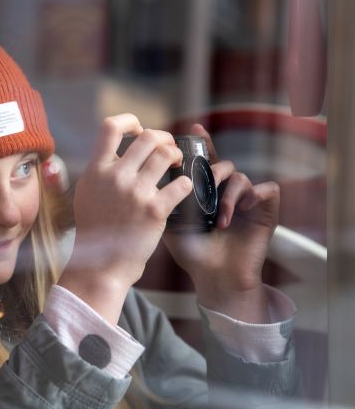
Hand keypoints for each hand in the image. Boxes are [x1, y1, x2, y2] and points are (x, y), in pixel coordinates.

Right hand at [58, 114, 191, 324]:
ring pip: (166, 155)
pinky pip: (181, 185)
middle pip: (148, 138)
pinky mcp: (154, 211)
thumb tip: (113, 151)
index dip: (130, 121)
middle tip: (168, 148)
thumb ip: (98, 171)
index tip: (139, 130)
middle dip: (163, 138)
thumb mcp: (86, 194)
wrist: (102, 267)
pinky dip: (187, 183)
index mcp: (96, 171)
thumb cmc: (96, 231)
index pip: (110, 127)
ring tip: (178, 164)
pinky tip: (184, 189)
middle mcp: (115, 178)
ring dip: (177, 156)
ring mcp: (135, 193)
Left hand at [163, 125, 279, 322]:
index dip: (200, 144)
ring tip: (218, 218)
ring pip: (240, 176)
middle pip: (222, 164)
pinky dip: (253, 195)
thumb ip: (161, 201)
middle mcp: (226, 192)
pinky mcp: (266, 211)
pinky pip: (267, 188)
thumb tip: (142, 179)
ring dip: (227, 194)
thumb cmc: (192, 253)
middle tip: (203, 187)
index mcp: (204, 191)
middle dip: (211, 171)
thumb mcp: (169, 224)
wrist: (215, 278)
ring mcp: (246, 200)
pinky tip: (237, 213)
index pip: (203, 161)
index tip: (193, 130)